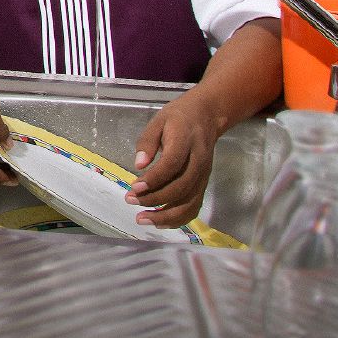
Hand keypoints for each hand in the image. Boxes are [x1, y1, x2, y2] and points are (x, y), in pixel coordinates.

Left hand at [125, 92, 219, 227]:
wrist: (206, 116)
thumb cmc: (178, 118)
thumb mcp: (159, 120)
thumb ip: (147, 141)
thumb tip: (138, 164)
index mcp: (186, 141)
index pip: (171, 164)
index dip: (153, 179)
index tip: (134, 187)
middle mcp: (198, 162)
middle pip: (180, 187)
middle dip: (154, 199)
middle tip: (130, 200)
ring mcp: (203, 176)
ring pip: (189, 202)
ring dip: (165, 215)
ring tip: (142, 219)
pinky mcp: (203, 184)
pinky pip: (194, 206)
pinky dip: (178, 219)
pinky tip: (160, 221)